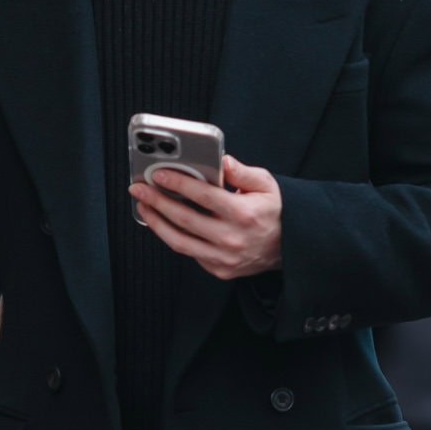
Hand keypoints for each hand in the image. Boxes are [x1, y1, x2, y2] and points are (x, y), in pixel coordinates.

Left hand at [130, 155, 282, 282]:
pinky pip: (189, 253)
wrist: (291, 246)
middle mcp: (232, 239)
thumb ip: (241, 171)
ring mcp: (224, 258)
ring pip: (179, 242)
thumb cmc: (275, 211)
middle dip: (157, 202)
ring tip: (144, 207)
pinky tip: (163, 223)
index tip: (159, 174)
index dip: (178, 183)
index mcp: (243, 214)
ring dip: (156, 223)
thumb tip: (220, 160)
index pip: (203, 196)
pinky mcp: (219, 269)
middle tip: (139, 189)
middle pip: (184, 219)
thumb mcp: (266, 184)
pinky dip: (173, 237)